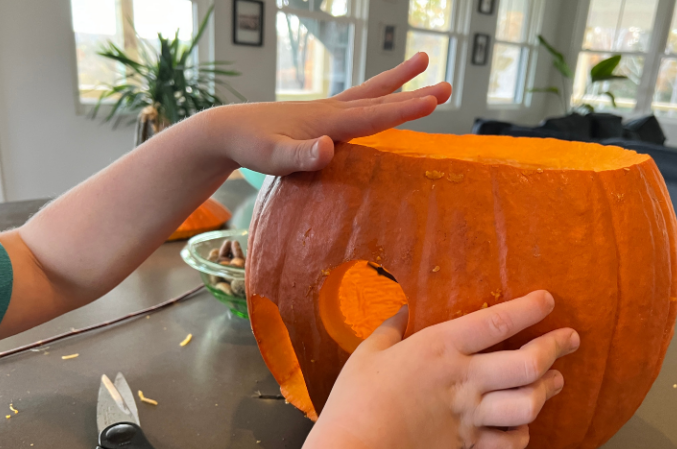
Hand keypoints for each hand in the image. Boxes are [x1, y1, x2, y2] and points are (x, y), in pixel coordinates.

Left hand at [210, 52, 450, 175]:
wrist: (228, 130)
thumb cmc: (251, 147)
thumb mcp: (275, 158)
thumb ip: (302, 155)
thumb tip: (330, 148)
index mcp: (329, 121)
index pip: (376, 115)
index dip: (407, 109)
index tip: (435, 101)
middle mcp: (333, 110)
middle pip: (382, 99)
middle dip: (415, 93)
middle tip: (448, 85)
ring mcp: (327, 110)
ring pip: (372, 93)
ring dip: (399, 82)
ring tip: (423, 62)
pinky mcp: (320, 117)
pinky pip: (358, 103)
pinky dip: (377, 95)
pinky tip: (382, 98)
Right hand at [315, 291, 580, 448]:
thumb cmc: (358, 397)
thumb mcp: (369, 351)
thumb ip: (389, 327)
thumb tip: (399, 308)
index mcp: (442, 348)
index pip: (497, 322)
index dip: (529, 309)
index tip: (548, 301)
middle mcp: (465, 379)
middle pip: (528, 364)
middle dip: (556, 348)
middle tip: (570, 340)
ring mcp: (470, 414)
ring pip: (527, 404)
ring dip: (547, 392)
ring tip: (555, 381)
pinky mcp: (466, 444)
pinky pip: (507, 444)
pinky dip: (521, 438)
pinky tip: (523, 429)